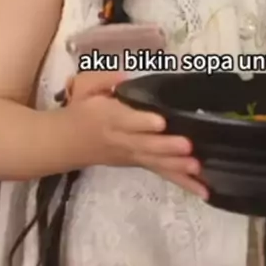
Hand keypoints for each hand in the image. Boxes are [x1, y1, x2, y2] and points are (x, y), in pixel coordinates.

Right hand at [61, 70, 207, 199]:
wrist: (64, 143)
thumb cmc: (79, 110)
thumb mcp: (83, 87)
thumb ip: (103, 79)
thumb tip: (124, 76)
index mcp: (108, 117)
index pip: (126, 121)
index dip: (143, 122)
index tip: (161, 122)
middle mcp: (121, 139)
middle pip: (145, 146)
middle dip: (167, 147)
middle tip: (189, 147)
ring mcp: (131, 155)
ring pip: (155, 163)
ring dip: (177, 167)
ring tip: (198, 169)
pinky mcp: (139, 164)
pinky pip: (161, 173)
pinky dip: (182, 181)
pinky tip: (202, 188)